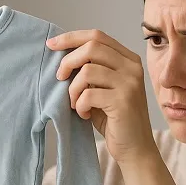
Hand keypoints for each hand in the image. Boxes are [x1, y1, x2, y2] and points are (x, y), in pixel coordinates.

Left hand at [47, 29, 157, 166]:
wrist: (134, 148)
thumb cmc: (114, 119)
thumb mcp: (102, 88)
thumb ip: (90, 71)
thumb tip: (61, 55)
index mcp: (128, 60)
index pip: (97, 36)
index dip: (71, 38)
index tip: (51, 44)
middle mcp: (132, 67)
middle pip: (92, 47)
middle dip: (68, 61)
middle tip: (59, 78)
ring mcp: (130, 83)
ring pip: (87, 70)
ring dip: (73, 89)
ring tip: (75, 104)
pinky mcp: (123, 101)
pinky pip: (88, 94)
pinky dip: (79, 105)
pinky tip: (84, 115)